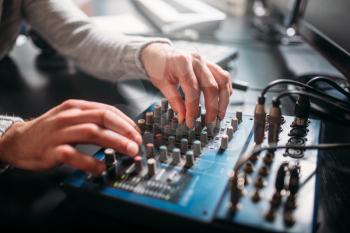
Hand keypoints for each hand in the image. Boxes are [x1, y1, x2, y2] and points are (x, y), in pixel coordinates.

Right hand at [0, 100, 141, 175]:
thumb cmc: (49, 130)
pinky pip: (73, 155)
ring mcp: (60, 133)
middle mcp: (69, 117)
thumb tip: (120, 130)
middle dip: (124, 130)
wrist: (18, 140)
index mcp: (76, 107)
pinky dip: (89, 161)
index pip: (107, 110)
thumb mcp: (71, 118)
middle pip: (102, 118)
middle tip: (137, 142)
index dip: (126, 122)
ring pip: (91, 133)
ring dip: (114, 142)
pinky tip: (100, 168)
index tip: (137, 133)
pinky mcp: (51, 150)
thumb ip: (92, 121)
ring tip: (128, 151)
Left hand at [141, 43, 231, 127]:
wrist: (160, 52)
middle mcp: (197, 60)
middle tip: (209, 122)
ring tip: (220, 115)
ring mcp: (206, 61)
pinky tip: (222, 102)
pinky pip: (223, 77)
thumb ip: (174, 100)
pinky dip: (225, 90)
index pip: (192, 90)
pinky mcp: (210, 64)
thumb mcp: (162, 84)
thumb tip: (183, 117)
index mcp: (182, 63)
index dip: (193, 108)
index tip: (190, 122)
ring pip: (223, 80)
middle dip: (212, 107)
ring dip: (224, 100)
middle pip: (211, 86)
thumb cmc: (159, 66)